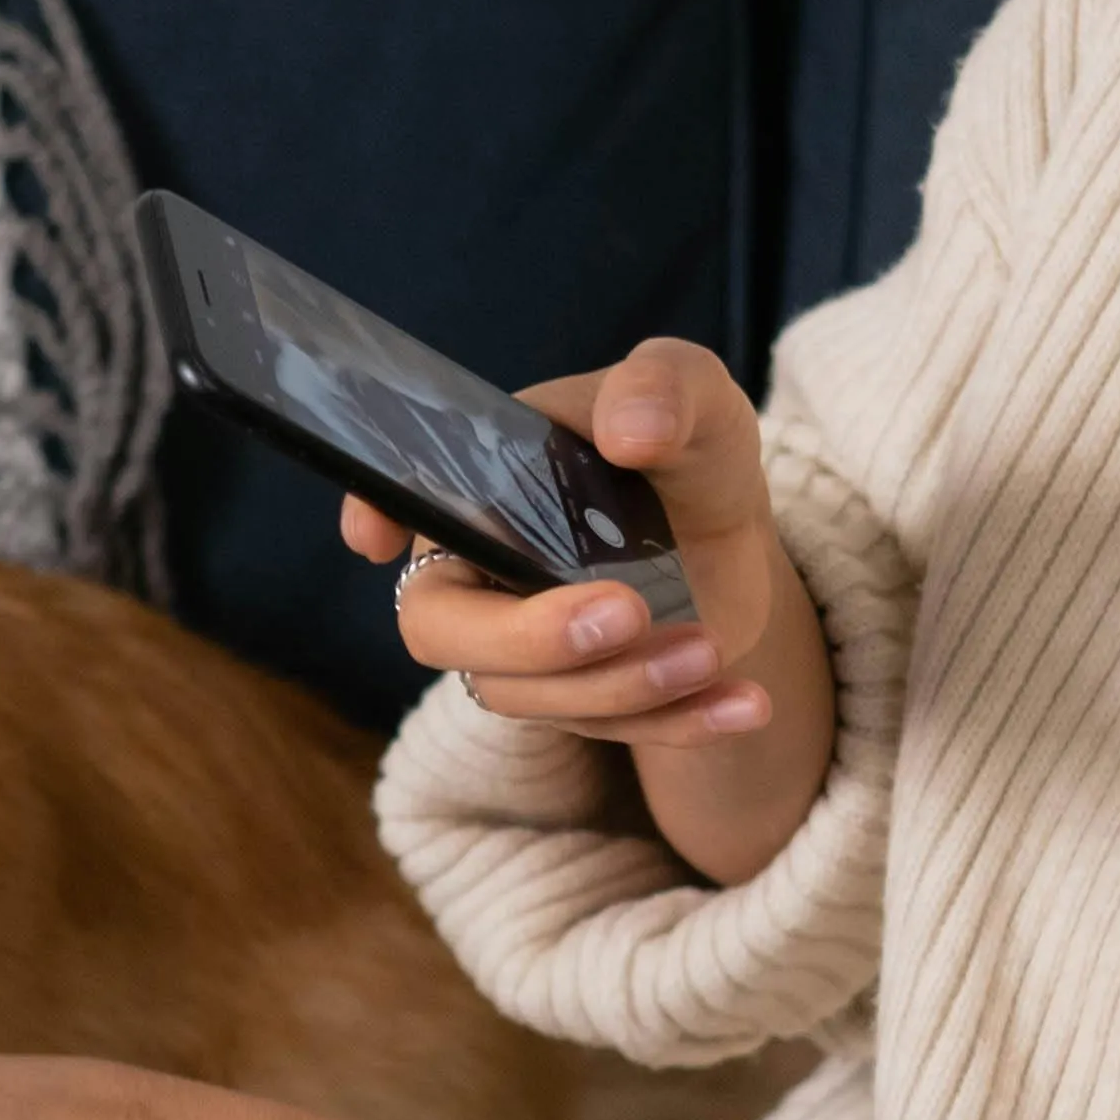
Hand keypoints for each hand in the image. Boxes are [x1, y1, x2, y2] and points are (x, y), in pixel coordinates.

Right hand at [341, 338, 836, 887]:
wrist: (733, 533)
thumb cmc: (684, 447)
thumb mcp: (693, 396)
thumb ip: (663, 387)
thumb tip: (629, 429)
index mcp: (480, 485)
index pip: (396, 498)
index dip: (372, 515)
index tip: (378, 536)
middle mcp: (479, 572)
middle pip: (442, 631)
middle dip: (528, 637)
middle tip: (625, 610)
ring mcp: (522, 650)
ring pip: (528, 696)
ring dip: (622, 683)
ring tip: (708, 648)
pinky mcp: (581, 702)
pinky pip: (613, 732)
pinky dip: (682, 724)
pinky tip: (747, 703)